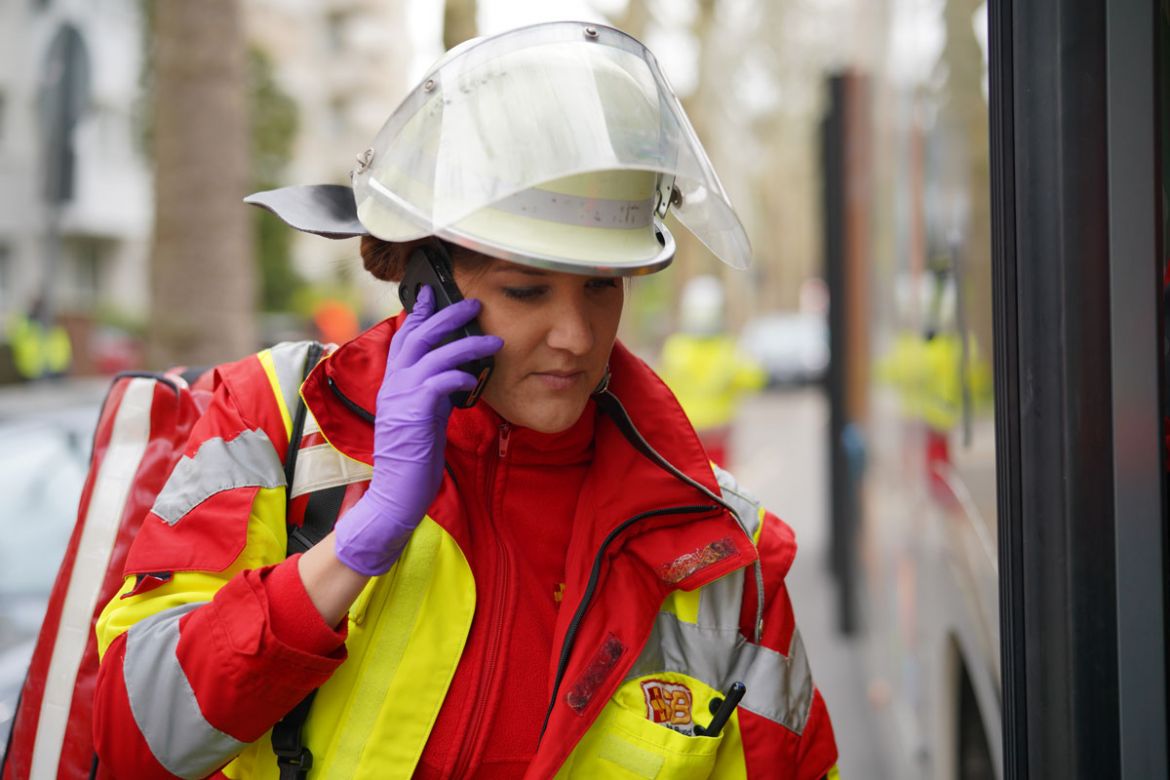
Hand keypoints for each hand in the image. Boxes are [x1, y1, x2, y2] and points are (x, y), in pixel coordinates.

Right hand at [333, 286, 501, 575]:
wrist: (396, 494)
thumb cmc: (414, 457)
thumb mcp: (424, 415)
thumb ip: (433, 391)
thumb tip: (455, 372)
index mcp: (393, 382)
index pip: (404, 337)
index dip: (419, 313)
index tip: (434, 292)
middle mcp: (393, 384)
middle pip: (418, 336)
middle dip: (446, 315)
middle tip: (473, 302)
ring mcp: (400, 398)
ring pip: (433, 355)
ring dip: (466, 344)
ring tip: (494, 341)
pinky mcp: (413, 415)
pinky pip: (438, 384)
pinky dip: (459, 376)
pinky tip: (476, 379)